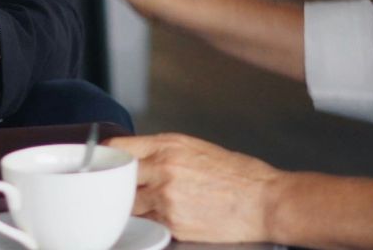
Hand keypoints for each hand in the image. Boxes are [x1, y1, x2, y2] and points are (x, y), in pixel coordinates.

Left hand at [115, 134, 281, 244]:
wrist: (267, 202)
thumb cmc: (240, 176)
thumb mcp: (197, 149)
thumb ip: (163, 152)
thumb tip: (139, 159)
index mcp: (168, 146)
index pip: (118, 148)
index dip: (108, 158)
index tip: (106, 165)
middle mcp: (163, 170)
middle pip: (118, 179)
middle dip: (118, 185)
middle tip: (120, 190)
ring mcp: (166, 199)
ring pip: (129, 205)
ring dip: (133, 207)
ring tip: (151, 206)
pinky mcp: (173, 225)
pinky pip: (148, 224)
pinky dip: (151, 223)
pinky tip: (165, 219)